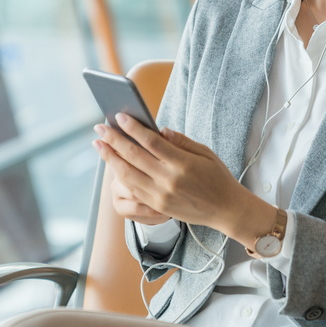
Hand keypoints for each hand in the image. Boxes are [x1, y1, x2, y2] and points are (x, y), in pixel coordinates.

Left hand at [92, 114, 276, 246]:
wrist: (226, 210)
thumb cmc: (218, 177)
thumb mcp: (206, 153)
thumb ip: (182, 141)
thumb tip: (160, 130)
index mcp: (183, 164)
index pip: (152, 142)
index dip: (133, 128)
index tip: (119, 116)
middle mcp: (169, 181)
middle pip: (135, 157)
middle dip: (114, 140)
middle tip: (99, 127)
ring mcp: (161, 196)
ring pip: (128, 175)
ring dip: (111, 158)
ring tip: (99, 144)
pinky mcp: (158, 207)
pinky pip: (134, 189)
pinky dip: (120, 176)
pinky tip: (113, 165)